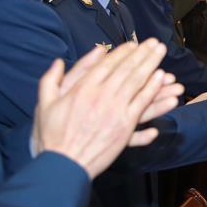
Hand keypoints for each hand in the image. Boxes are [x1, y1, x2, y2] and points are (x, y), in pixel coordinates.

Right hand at [33, 40, 178, 178]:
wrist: (62, 164)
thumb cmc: (51, 136)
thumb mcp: (45, 104)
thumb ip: (50, 80)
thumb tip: (58, 62)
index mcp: (83, 89)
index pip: (107, 65)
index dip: (122, 52)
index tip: (134, 44)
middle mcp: (101, 96)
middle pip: (126, 70)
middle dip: (142, 54)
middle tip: (154, 43)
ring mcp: (115, 111)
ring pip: (137, 84)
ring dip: (152, 66)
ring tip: (161, 54)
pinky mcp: (124, 127)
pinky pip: (142, 105)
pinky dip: (153, 91)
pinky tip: (161, 80)